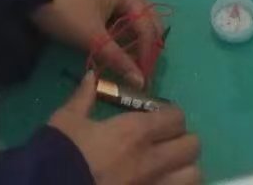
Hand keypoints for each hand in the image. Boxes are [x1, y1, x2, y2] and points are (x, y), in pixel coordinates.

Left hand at [33, 0, 157, 88]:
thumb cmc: (64, 10)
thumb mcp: (92, 37)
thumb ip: (119, 59)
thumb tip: (140, 83)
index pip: (147, 27)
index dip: (146, 56)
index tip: (144, 82)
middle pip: (146, 22)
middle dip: (143, 50)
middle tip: (138, 77)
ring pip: (135, 22)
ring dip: (132, 44)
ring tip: (128, 69)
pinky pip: (123, 18)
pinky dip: (121, 36)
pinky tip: (118, 53)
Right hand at [49, 72, 201, 184]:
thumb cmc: (59, 154)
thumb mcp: (67, 121)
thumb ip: (83, 98)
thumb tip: (90, 77)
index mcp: (134, 132)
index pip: (177, 117)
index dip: (171, 117)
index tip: (160, 120)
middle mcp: (152, 160)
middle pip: (193, 146)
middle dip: (183, 143)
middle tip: (168, 146)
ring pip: (193, 177)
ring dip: (185, 172)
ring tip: (170, 172)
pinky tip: (160, 184)